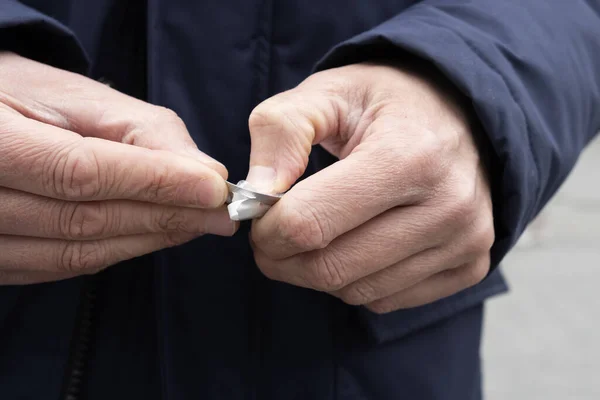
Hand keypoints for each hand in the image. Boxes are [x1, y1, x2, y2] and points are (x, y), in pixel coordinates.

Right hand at [0, 53, 235, 284]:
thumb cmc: (30, 97)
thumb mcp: (83, 99)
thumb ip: (145, 133)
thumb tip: (207, 174)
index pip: (81, 173)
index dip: (153, 184)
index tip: (214, 189)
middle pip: (83, 220)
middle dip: (164, 217)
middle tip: (220, 214)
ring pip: (78, 252)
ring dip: (149, 240)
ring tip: (199, 224)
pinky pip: (65, 267)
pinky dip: (119, 252)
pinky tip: (157, 236)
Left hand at [247, 63, 493, 312]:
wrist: (461, 115)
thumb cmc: (387, 103)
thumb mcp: (328, 91)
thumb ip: (281, 130)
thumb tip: (257, 192)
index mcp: (408, 155)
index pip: (311, 223)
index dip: (267, 229)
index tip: (259, 217)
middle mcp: (448, 206)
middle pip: (331, 268)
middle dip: (283, 260)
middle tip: (271, 238)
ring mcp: (465, 242)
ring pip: (356, 291)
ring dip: (317, 272)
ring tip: (315, 234)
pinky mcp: (469, 266)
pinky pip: (386, 299)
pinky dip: (354, 281)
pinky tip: (355, 245)